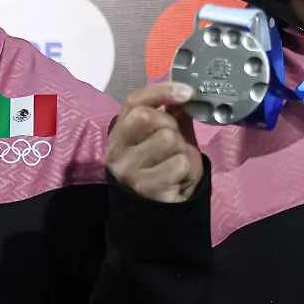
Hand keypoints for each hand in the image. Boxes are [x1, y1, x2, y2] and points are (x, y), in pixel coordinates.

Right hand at [106, 82, 202, 202]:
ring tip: (175, 163)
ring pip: (167, 139)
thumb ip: (173, 114)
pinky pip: (178, 163)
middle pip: (147, 117)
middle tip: (175, 142)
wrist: (163, 211)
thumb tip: (183, 91)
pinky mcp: (144, 187)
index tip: (187, 92)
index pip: (134, 101)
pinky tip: (178, 179)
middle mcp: (117, 150)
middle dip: (170, 125)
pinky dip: (186, 170)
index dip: (161, 91)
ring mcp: (128, 170)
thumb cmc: (166, 168)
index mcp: (121, 132)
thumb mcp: (170, 137)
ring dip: (181, 150)